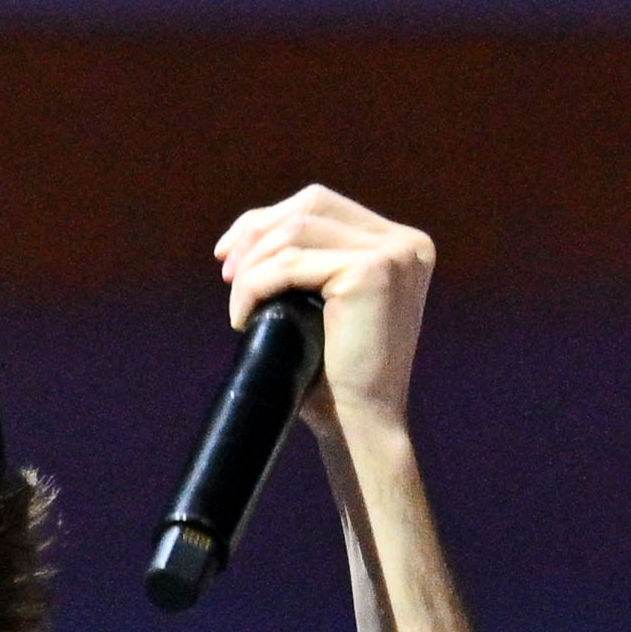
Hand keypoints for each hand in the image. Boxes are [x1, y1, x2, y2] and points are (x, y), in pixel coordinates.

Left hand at [212, 186, 430, 463]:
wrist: (360, 426)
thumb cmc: (333, 378)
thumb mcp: (322, 307)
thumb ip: (307, 263)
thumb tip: (243, 235)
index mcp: (401, 246)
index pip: (322, 206)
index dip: (269, 220)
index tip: (228, 253)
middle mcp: (406, 243)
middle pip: (310, 205)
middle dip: (256, 232)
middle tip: (224, 272)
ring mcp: (394, 254)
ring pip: (295, 232)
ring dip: (252, 267)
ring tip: (238, 307)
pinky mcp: (373, 271)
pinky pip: (289, 264)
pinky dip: (254, 287)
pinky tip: (243, 320)